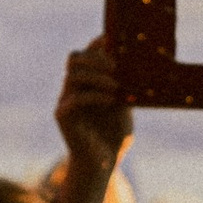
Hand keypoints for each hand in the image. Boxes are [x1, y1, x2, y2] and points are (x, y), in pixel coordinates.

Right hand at [52, 37, 130, 202]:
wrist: (102, 162)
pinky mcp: (63, 116)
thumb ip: (125, 85)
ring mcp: (66, 100)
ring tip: (115, 85)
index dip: (97, 43)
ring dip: (96, 76)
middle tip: (114, 66)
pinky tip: (110, 99)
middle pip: (74, 58)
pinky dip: (93, 96)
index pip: (86, 53)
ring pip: (73, 75)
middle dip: (94, 57)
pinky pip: (74, 98)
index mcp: (87, 81)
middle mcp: (73, 87)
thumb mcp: (124, 105)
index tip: (113, 39)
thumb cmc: (114, 133)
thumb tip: (139, 66)